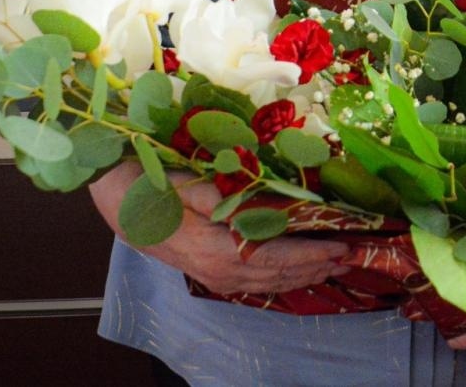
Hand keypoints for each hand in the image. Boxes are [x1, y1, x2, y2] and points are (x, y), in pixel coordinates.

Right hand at [89, 161, 351, 293]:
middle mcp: (220, 270)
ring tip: (332, 264)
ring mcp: (214, 276)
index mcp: (218, 248)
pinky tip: (296, 272)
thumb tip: (271, 203)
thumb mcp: (190, 184)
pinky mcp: (209, 273)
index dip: (314, 252)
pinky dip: (281, 279)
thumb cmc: (153, 186)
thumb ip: (229, 197)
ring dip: (303, 274)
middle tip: (351, 256)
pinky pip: (254, 283)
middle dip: (317, 266)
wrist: (114, 201)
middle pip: (280, 274)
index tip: (343, 245)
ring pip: (269, 283)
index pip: (279, 255)